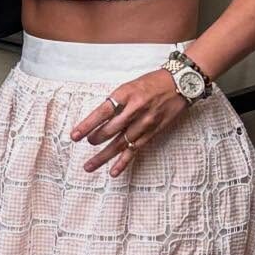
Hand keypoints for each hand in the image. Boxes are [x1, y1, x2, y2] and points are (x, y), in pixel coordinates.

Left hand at [70, 70, 187, 176]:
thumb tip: (99, 118)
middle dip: (95, 138)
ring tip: (89, 166)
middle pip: (110, 130)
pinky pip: (135, 149)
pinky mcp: (153, 132)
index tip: (74, 135)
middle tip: (86, 143)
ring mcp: (145, 123)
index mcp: (126, 94)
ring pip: (120, 143)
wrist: (180, 84)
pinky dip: (123, 162)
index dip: (87, 125)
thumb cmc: (152, 82)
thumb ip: (116, 101)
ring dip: (103, 156)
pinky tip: (113, 172)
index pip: (102, 112)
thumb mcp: (130, 85)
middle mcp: (135, 109)